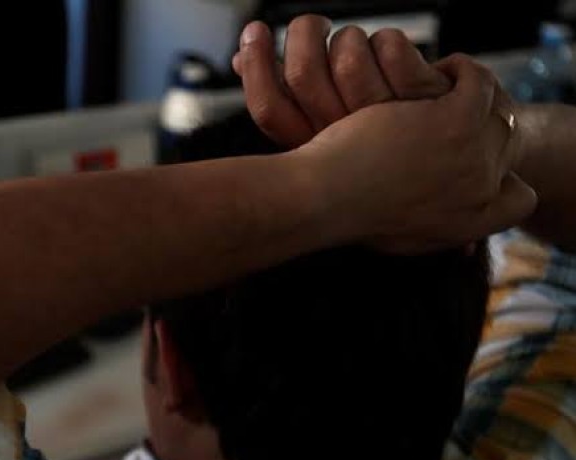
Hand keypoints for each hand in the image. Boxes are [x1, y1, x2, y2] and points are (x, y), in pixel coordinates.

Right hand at [233, 16, 453, 147]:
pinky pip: (390, 48)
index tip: (253, 32)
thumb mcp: (330, 134)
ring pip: (347, 52)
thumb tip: (239, 57)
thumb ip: (284, 94)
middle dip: (303, 35)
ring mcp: (384, 130)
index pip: (266, 108)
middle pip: (301, 74)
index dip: (254, 65)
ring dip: (356, 37)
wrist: (462, 189)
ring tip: (371, 49)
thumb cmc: (395, 158)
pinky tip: (385, 55)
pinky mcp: (426, 111)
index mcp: (318, 153)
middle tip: (317, 28)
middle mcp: (346, 144)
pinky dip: (396, 41)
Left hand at [295, 54, 534, 252]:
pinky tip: (431, 73)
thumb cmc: (345, 217)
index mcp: (469, 226)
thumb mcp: (403, 239)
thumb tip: (465, 249)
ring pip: (495, 112)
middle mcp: (481, 192)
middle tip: (443, 117)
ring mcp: (474, 153)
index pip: (520, 201)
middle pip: (505, 147)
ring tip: (436, 93)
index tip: (471, 162)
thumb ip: (438, 233)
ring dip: (469, 98)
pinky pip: (477, 82)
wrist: (323, 198)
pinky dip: (458, 72)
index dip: (502, 179)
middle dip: (480, 130)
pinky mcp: (457, 119)